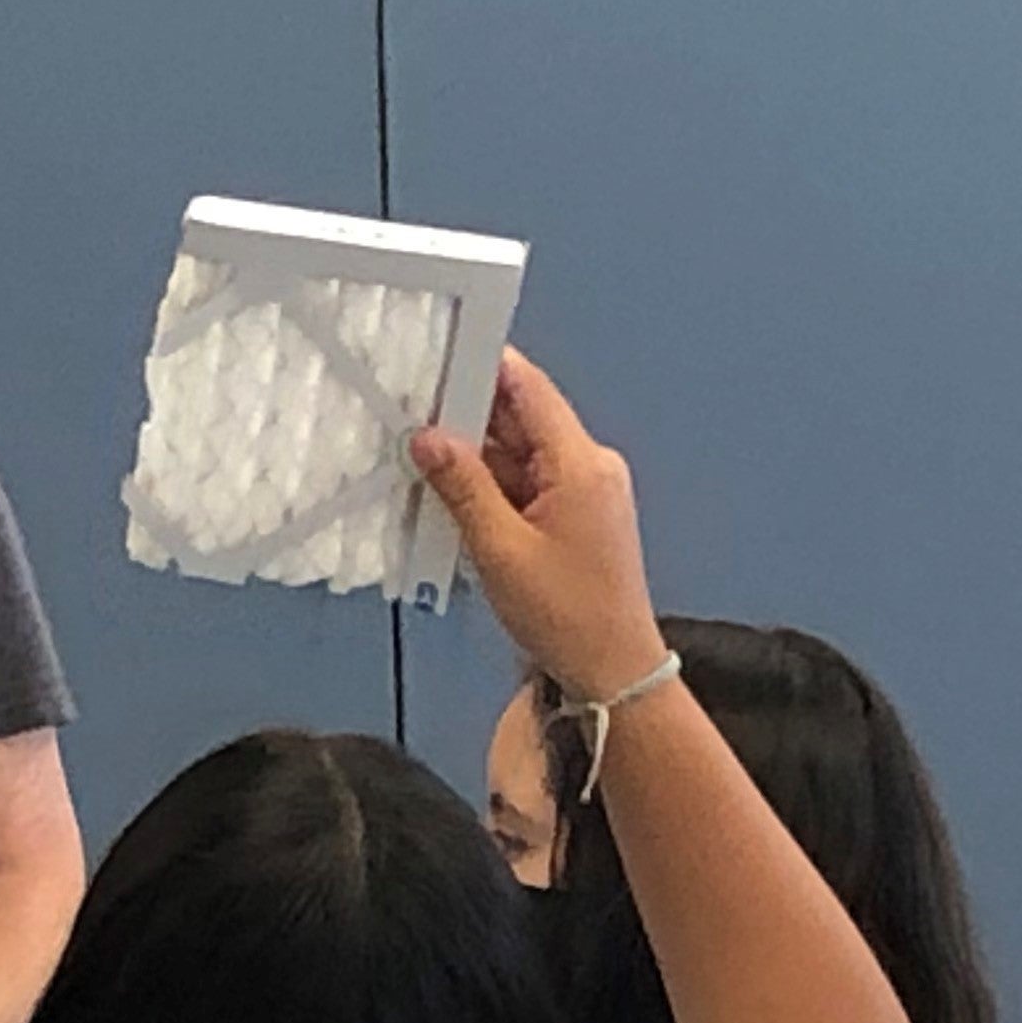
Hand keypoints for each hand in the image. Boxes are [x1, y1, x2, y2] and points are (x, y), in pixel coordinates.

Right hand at [407, 348, 671, 701]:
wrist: (612, 669)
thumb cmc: (565, 614)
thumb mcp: (500, 550)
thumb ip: (463, 487)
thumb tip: (428, 437)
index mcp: (581, 464)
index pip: (529, 389)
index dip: (484, 364)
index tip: (437, 353)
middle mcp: (588, 466)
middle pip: (522, 418)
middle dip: (467, 415)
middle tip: (409, 409)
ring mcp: (583, 491)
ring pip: (519, 453)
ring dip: (474, 456)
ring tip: (418, 455)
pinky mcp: (574, 515)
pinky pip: (525, 483)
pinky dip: (489, 486)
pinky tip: (450, 495)